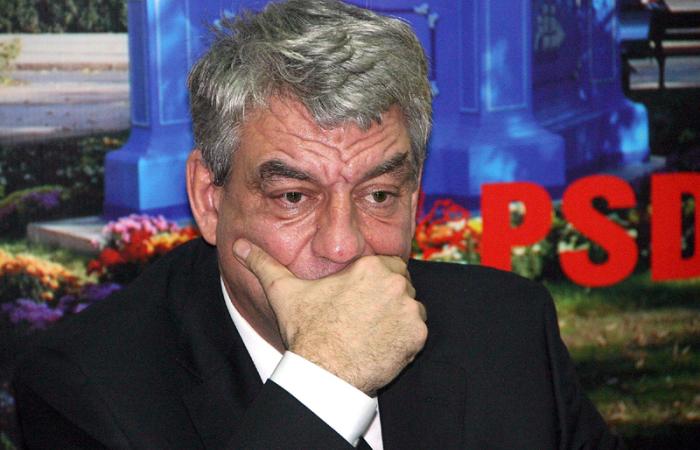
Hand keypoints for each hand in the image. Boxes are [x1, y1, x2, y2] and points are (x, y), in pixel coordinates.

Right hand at [233, 239, 427, 394]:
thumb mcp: (284, 292)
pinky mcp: (417, 335)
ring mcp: (409, 310)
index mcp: (370, 267)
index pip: (384, 266)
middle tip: (362, 317)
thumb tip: (240, 247)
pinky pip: (416, 330)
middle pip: (399, 285)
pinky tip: (380, 345)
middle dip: (385, 297)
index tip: (357, 299)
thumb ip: (265, 264)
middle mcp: (396, 283)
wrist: (324, 373)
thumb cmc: (306, 331)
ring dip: (397, 317)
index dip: (371, 282)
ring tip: (369, 332)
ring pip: (410, 307)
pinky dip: (404, 338)